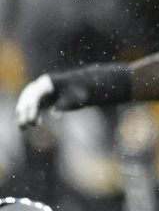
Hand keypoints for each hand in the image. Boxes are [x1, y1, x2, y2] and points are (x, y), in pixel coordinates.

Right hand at [16, 65, 130, 127]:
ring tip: (23, 128)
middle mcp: (40, 85)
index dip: (32, 108)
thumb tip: (54, 114)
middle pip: (27, 99)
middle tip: (24, 126)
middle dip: (24, 113)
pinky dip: (31, 114)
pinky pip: (32, 106)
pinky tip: (34, 124)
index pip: (35, 95)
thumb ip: (63, 104)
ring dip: (23, 115)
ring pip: (27, 103)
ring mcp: (40, 91)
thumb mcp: (74, 98)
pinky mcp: (42, 97)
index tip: (32, 120)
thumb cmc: (80, 91)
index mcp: (47, 82)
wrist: (84, 86)